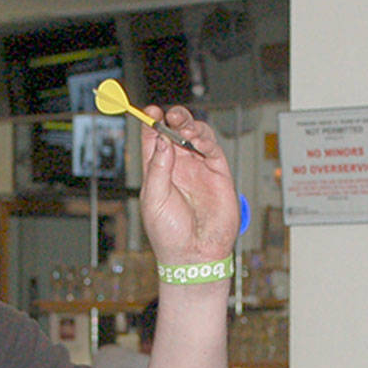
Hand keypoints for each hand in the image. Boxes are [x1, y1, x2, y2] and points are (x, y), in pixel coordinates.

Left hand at [136, 106, 238, 266]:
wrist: (195, 255)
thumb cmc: (169, 234)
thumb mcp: (154, 199)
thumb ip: (158, 168)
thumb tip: (161, 140)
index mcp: (157, 171)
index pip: (154, 139)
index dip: (151, 123)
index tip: (149, 112)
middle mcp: (178, 166)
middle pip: (175, 131)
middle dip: (173, 118)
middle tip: (170, 116)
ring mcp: (198, 168)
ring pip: (196, 135)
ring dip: (190, 125)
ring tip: (184, 128)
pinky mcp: (218, 173)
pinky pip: (212, 148)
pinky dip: (205, 139)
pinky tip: (197, 141)